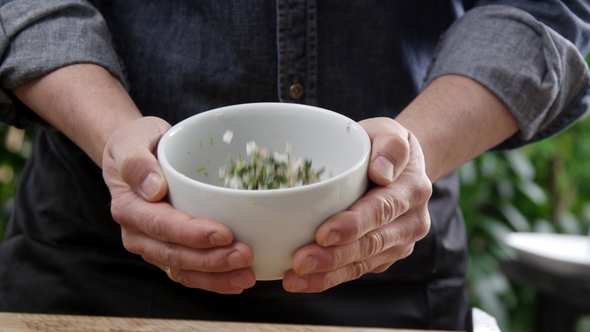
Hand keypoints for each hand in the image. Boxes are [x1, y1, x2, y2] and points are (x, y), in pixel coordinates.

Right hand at [102, 116, 255, 293]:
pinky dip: (212, 280)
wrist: (135, 152)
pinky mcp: (168, 251)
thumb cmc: (137, 143)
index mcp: (130, 207)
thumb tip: (153, 188)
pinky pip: (188, 272)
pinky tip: (236, 280)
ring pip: (183, 270)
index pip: (162, 226)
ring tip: (246, 275)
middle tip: (245, 256)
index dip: (193, 234)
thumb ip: (136, 163)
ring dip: (215, 277)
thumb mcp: (131, 140)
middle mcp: (138, 233)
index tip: (224, 234)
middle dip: (211, 261)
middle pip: (175, 254)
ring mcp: (153, 246)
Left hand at [282, 117, 431, 291]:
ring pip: (362, 264)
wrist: (395, 165)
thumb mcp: (388, 130)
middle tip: (300, 262)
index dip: (353, 225)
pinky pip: (355, 270)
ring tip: (294, 278)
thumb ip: (390, 144)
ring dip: (327, 274)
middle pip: (371, 244)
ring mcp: (398, 243)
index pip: (382, 210)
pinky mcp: (382, 256)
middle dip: (334, 256)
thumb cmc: (381, 145)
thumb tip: (382, 172)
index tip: (323, 233)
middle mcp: (411, 222)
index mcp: (412, 190)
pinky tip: (301, 281)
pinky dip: (327, 278)